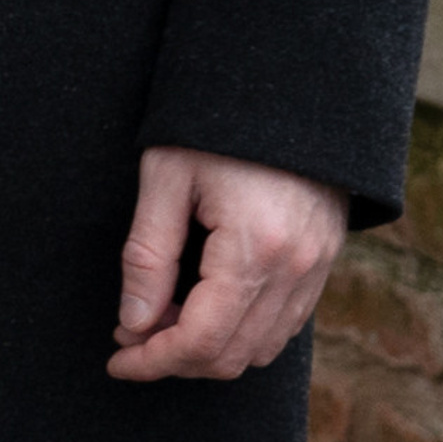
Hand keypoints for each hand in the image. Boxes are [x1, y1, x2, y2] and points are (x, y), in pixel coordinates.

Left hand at [107, 144, 348, 382]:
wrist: (289, 81)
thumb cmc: (217, 123)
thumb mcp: (166, 176)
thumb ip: (148, 255)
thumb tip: (133, 325)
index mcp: (254, 248)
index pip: (200, 341)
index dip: (153, 360)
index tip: (117, 358)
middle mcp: (295, 268)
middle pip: (232, 356)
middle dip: (176, 359)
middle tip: (132, 334)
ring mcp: (317, 267)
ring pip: (261, 349)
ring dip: (210, 349)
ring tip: (164, 315)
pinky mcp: (325, 260)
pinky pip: (285, 324)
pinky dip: (242, 332)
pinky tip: (206, 305)